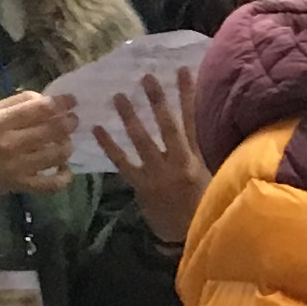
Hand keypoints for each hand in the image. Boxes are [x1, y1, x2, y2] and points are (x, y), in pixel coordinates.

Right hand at [0, 90, 76, 200]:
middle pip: (51, 130)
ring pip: (56, 155)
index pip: (39, 109)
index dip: (60, 103)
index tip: (71, 100)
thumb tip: (43, 98)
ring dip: (67, 146)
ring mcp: (16, 166)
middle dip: (68, 123)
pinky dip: (63, 177)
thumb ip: (15, 103)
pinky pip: (50, 184)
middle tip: (73, 120)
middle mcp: (10, 144)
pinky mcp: (19, 185)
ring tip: (66, 141)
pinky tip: (64, 168)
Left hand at [81, 74, 208, 241]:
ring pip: (143, 141)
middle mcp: (178, 163)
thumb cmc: (200, 202)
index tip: (183, 70)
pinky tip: (98, 129)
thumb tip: (203, 119)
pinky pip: (123, 163)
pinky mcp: (142, 186)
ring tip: (119, 96)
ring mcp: (158, 175)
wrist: (186, 235)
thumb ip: (202, 150)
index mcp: (196, 157)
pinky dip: (110, 146)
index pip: (192, 120)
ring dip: (131, 118)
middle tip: (146, 78)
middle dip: (158, 101)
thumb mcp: (209, 175)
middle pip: (169, 126)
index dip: (188, 95)